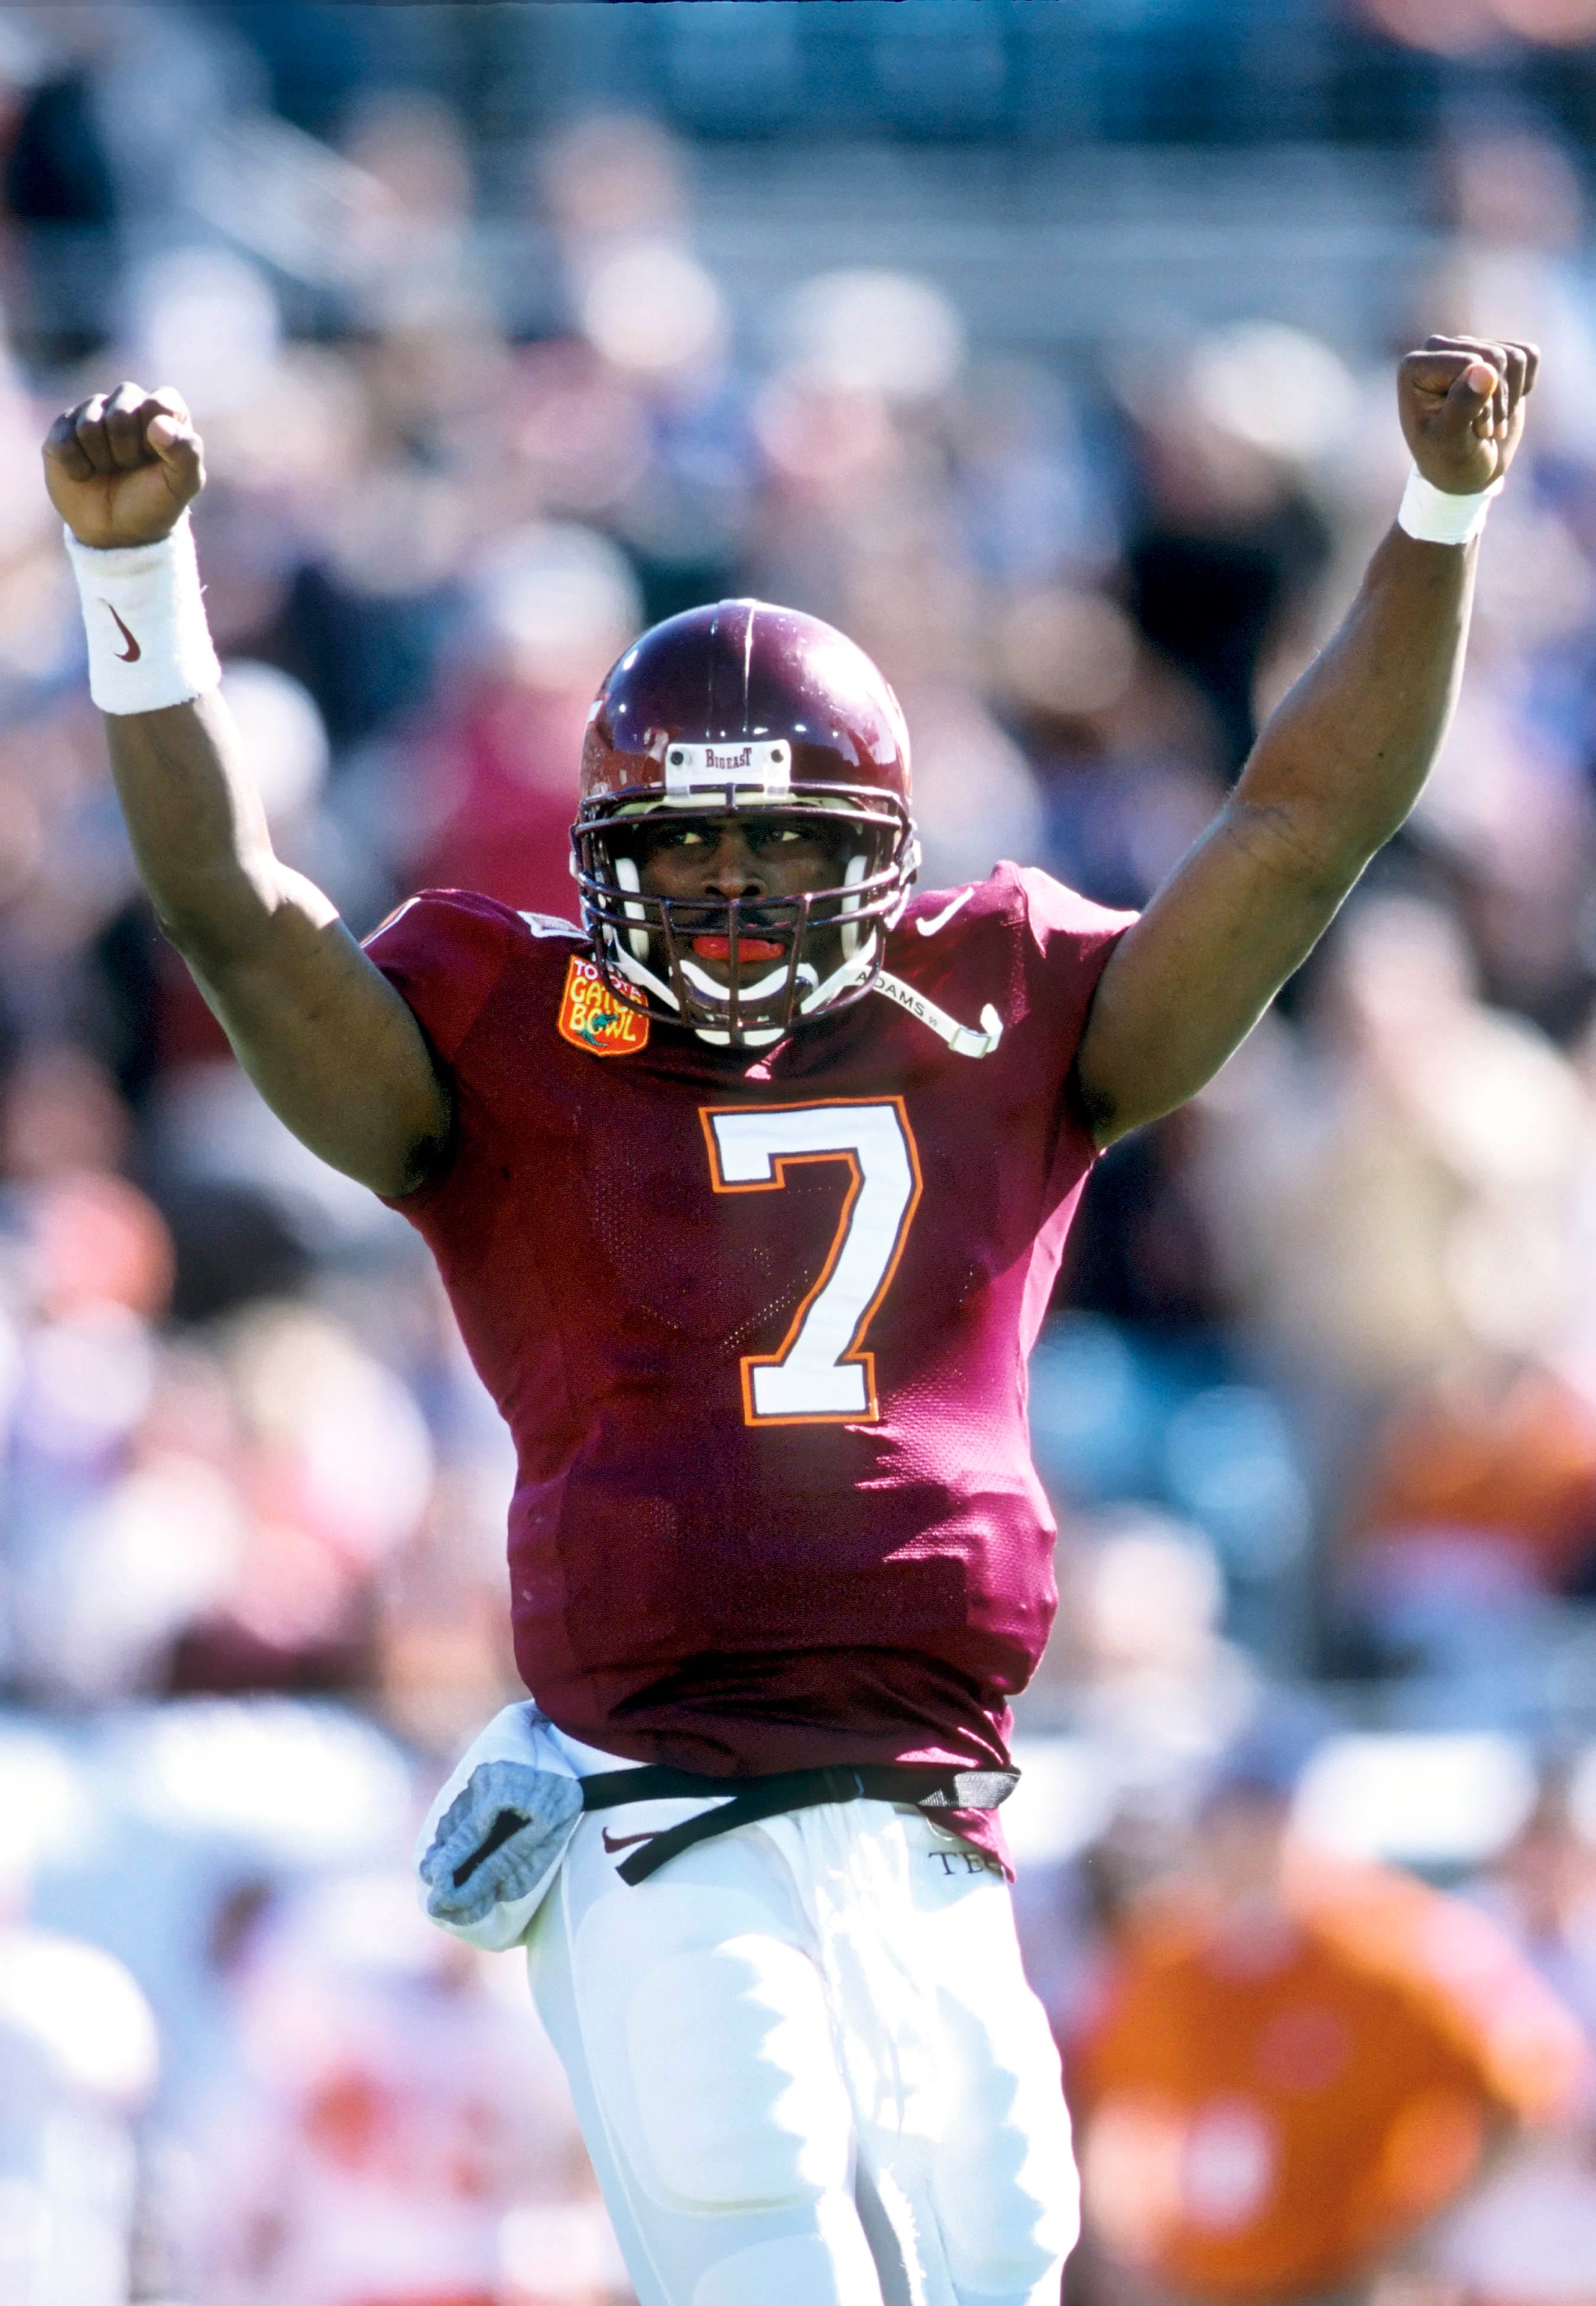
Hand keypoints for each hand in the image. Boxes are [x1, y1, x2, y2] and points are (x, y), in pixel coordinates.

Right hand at [42, 381, 204, 548]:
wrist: (118, 531)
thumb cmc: (155, 502)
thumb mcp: (183, 484)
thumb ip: (187, 452)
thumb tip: (159, 424)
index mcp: (162, 410)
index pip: (159, 402)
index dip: (156, 437)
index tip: (156, 458)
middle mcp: (126, 402)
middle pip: (121, 411)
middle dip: (127, 451)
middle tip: (130, 467)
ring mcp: (91, 412)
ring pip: (89, 425)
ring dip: (102, 459)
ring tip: (110, 470)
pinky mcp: (63, 428)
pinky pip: (64, 440)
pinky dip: (77, 467)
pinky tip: (86, 474)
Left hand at [1398, 334, 1538, 495]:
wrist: (1465, 470)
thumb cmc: (1448, 460)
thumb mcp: (1451, 441)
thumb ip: (1463, 405)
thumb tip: (1485, 369)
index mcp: (1414, 366)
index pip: (1471, 363)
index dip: (1481, 401)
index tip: (1471, 429)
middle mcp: (1438, 348)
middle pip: (1495, 357)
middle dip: (1499, 402)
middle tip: (1485, 431)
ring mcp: (1467, 347)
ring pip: (1515, 357)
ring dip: (1511, 399)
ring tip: (1492, 422)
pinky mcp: (1494, 353)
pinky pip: (1529, 355)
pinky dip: (1524, 386)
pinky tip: (1504, 405)